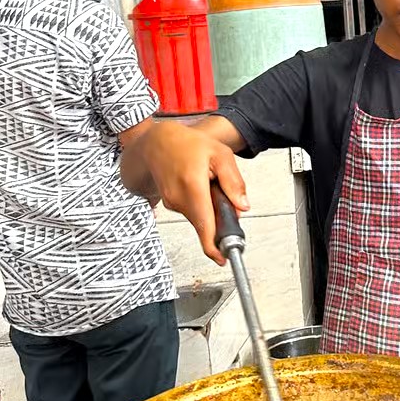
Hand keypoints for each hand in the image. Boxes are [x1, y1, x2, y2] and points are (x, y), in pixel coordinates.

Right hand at [132, 122, 248, 264]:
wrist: (156, 141)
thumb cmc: (188, 144)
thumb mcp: (220, 154)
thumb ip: (234, 182)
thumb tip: (243, 206)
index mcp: (193, 187)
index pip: (205, 226)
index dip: (214, 247)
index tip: (222, 259)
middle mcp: (179, 200)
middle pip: (206, 223)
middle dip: (219, 216)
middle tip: (223, 193)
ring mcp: (172, 204)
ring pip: (200, 217)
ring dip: (210, 207)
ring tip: (207, 181)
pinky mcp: (170, 205)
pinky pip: (193, 210)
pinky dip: (200, 203)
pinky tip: (197, 183)